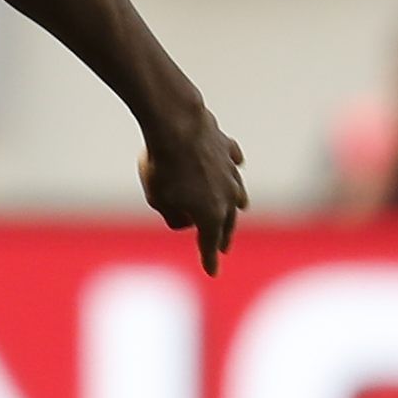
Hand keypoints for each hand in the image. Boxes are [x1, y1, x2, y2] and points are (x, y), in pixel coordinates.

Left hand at [139, 103, 247, 274]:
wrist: (178, 125)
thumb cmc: (163, 166)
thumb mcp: (158, 199)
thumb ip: (172, 215)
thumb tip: (186, 220)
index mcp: (211, 214)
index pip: (210, 243)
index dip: (210, 259)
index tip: (213, 272)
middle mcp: (228, 195)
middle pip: (227, 221)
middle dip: (224, 235)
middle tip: (223, 247)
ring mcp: (230, 170)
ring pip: (237, 192)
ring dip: (236, 203)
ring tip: (240, 209)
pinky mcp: (226, 147)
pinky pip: (233, 161)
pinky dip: (233, 167)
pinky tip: (235, 165)